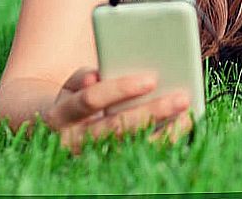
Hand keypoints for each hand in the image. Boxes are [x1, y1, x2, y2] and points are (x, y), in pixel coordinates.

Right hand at [39, 67, 193, 154]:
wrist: (53, 133)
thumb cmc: (73, 98)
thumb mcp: (71, 84)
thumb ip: (84, 76)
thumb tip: (97, 75)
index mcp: (61, 115)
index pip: (90, 100)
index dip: (120, 89)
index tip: (151, 79)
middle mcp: (74, 141)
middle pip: (116, 127)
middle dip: (151, 112)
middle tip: (181, 97)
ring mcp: (91, 158)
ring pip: (131, 148)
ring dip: (163, 132)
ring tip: (187, 114)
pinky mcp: (109, 166)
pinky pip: (140, 157)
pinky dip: (163, 142)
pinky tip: (182, 126)